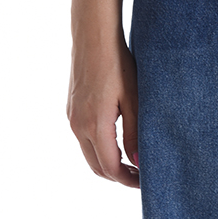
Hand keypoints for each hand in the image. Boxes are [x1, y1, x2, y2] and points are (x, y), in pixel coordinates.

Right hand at [66, 35, 139, 187]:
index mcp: (94, 125)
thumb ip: (135, 132)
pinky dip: (99, 148)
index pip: (110, 167)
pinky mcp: (72, 109)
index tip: (145, 181)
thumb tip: (138, 162)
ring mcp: (72, 117)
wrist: (94, 38)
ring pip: (89, 154)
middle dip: (118, 176)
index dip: (128, 179)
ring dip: (108, 163)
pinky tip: (117, 141)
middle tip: (140, 176)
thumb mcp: (133, 98)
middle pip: (97, 166)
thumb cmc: (118, 64)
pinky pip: (83, 138)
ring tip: (132, 161)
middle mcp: (78, 125)